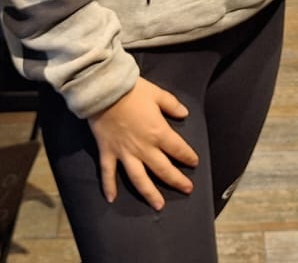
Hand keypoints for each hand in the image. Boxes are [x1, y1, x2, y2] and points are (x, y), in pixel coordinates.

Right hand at [88, 78, 198, 209]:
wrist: (104, 90)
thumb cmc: (132, 90)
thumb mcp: (157, 94)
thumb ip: (172, 105)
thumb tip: (184, 114)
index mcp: (158, 133)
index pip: (178, 149)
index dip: (188, 156)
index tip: (193, 162)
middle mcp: (144, 148)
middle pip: (163, 169)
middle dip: (177, 181)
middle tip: (187, 189)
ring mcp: (124, 153)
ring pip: (139, 178)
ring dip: (150, 193)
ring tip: (159, 205)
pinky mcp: (108, 152)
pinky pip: (108, 173)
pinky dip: (109, 186)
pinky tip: (111, 199)